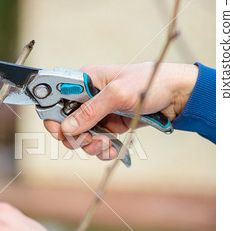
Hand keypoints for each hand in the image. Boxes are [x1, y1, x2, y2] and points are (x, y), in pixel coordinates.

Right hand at [44, 62, 197, 159]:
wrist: (176, 95)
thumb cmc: (149, 82)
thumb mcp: (118, 94)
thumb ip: (91, 111)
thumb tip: (67, 128)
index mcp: (83, 80)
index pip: (55, 99)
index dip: (53, 117)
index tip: (61, 132)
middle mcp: (87, 97)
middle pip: (65, 123)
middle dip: (75, 136)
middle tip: (89, 140)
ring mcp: (98, 113)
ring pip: (80, 136)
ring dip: (90, 145)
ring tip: (105, 144)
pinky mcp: (108, 125)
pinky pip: (96, 142)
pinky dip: (102, 149)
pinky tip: (112, 149)